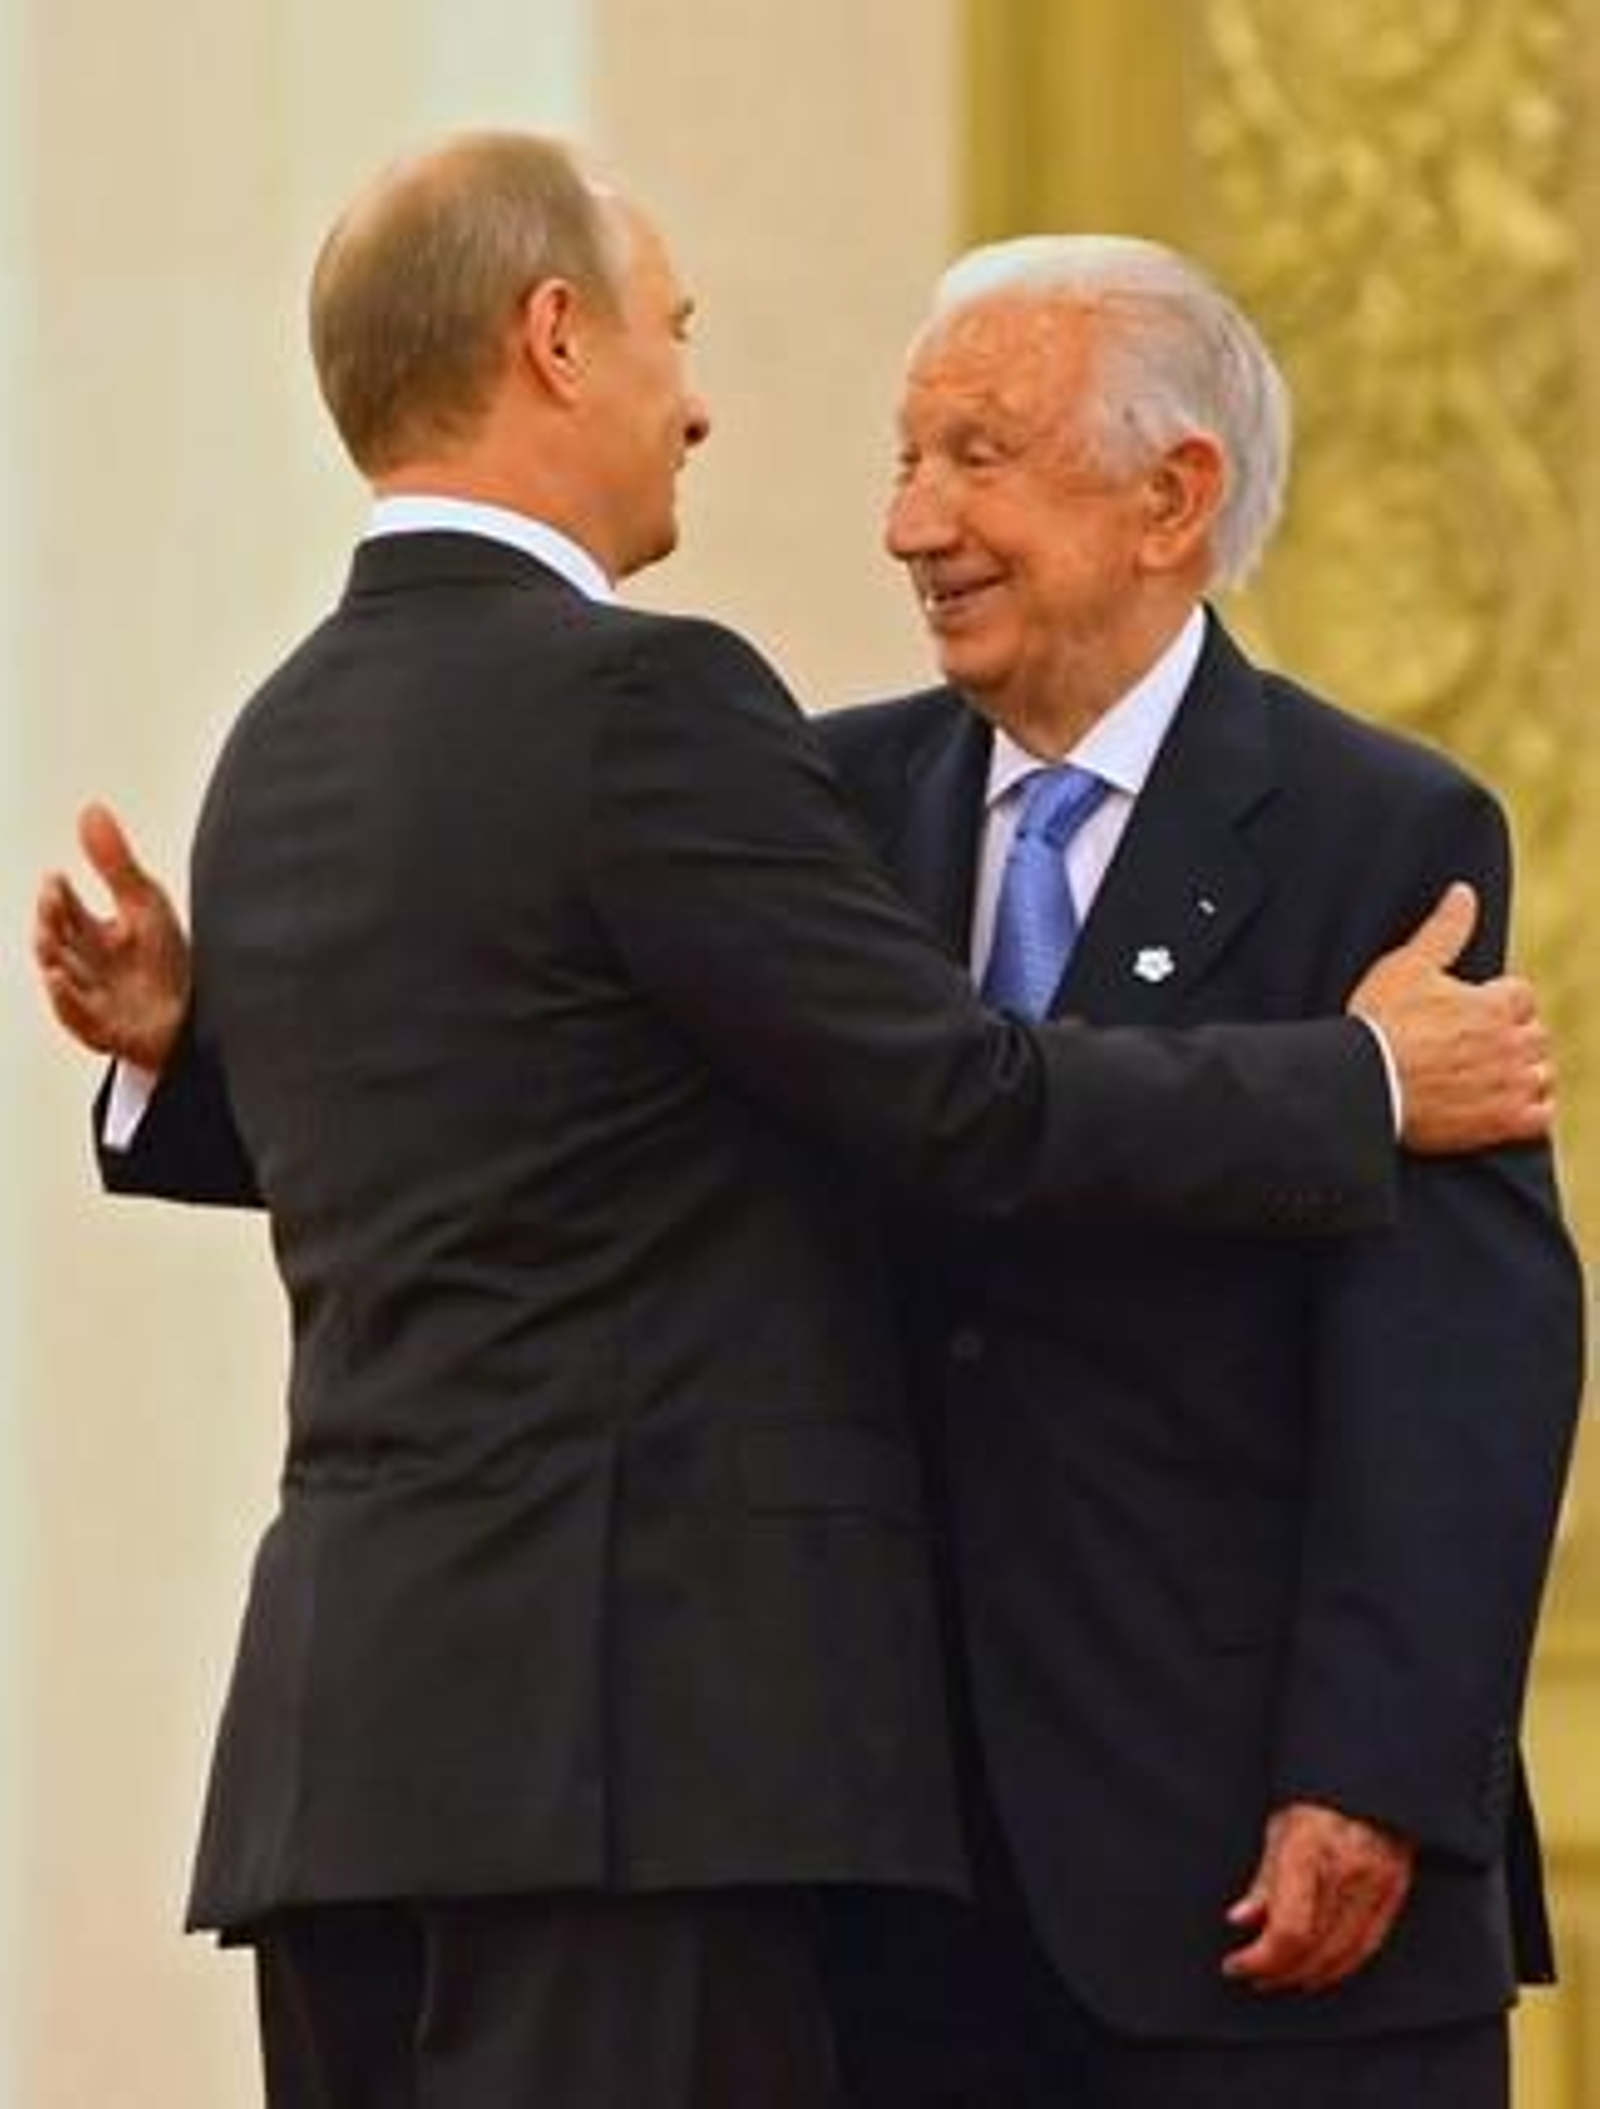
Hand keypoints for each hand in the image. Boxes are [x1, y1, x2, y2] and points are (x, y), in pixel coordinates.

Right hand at [34, 802, 191, 1069]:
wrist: (193, 1014)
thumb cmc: (164, 959)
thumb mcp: (143, 903)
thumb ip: (114, 862)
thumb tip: (90, 808)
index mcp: (90, 931)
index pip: (63, 907)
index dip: (56, 893)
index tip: (57, 878)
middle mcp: (83, 962)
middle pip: (53, 938)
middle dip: (49, 920)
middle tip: (53, 900)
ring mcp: (89, 995)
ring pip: (59, 975)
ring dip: (51, 958)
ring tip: (50, 945)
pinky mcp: (101, 1026)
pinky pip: (75, 1015)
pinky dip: (64, 998)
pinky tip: (58, 979)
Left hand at [1222, 1801, 1414, 1992]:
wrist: (1370, 1782)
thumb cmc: (1319, 1798)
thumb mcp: (1280, 1828)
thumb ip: (1264, 1881)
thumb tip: (1240, 1921)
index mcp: (1310, 1850)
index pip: (1289, 1931)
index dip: (1260, 1959)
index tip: (1235, 1964)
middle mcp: (1347, 1871)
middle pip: (1314, 1950)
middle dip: (1278, 1971)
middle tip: (1252, 1974)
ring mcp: (1377, 1884)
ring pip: (1342, 1956)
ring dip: (1307, 1975)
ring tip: (1279, 1977)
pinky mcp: (1395, 1893)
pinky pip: (1367, 1946)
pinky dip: (1340, 1966)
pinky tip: (1318, 1971)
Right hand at [1347, 882, 1552, 1152]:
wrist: (1366, 1085)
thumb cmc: (1381, 1023)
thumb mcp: (1407, 965)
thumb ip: (1444, 929)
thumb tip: (1464, 892)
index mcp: (1494, 1004)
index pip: (1521, 996)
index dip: (1496, 1001)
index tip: (1473, 1012)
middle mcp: (1511, 1044)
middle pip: (1535, 1035)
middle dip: (1513, 1036)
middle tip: (1477, 1045)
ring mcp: (1510, 1085)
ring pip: (1541, 1074)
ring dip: (1524, 1072)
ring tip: (1491, 1074)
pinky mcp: (1502, 1123)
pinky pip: (1541, 1117)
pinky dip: (1531, 1110)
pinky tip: (1505, 1104)